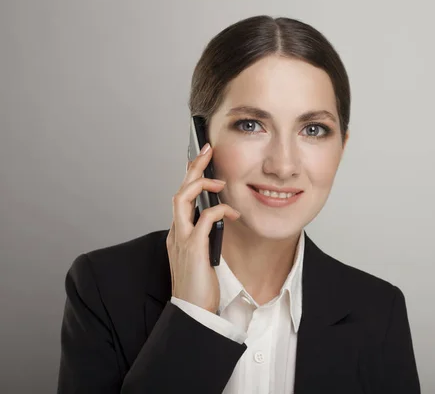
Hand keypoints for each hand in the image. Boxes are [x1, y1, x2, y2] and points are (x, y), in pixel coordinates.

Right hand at [166, 143, 239, 312]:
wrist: (192, 311)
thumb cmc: (200, 286)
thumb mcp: (203, 255)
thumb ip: (206, 236)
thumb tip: (219, 218)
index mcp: (179, 233)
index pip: (182, 197)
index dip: (191, 176)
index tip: (202, 159)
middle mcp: (176, 232)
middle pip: (179, 190)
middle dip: (193, 167)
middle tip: (207, 150)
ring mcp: (182, 238)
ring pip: (183, 198)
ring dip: (201, 184)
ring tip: (219, 181)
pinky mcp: (193, 247)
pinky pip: (205, 219)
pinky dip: (219, 210)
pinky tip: (232, 213)